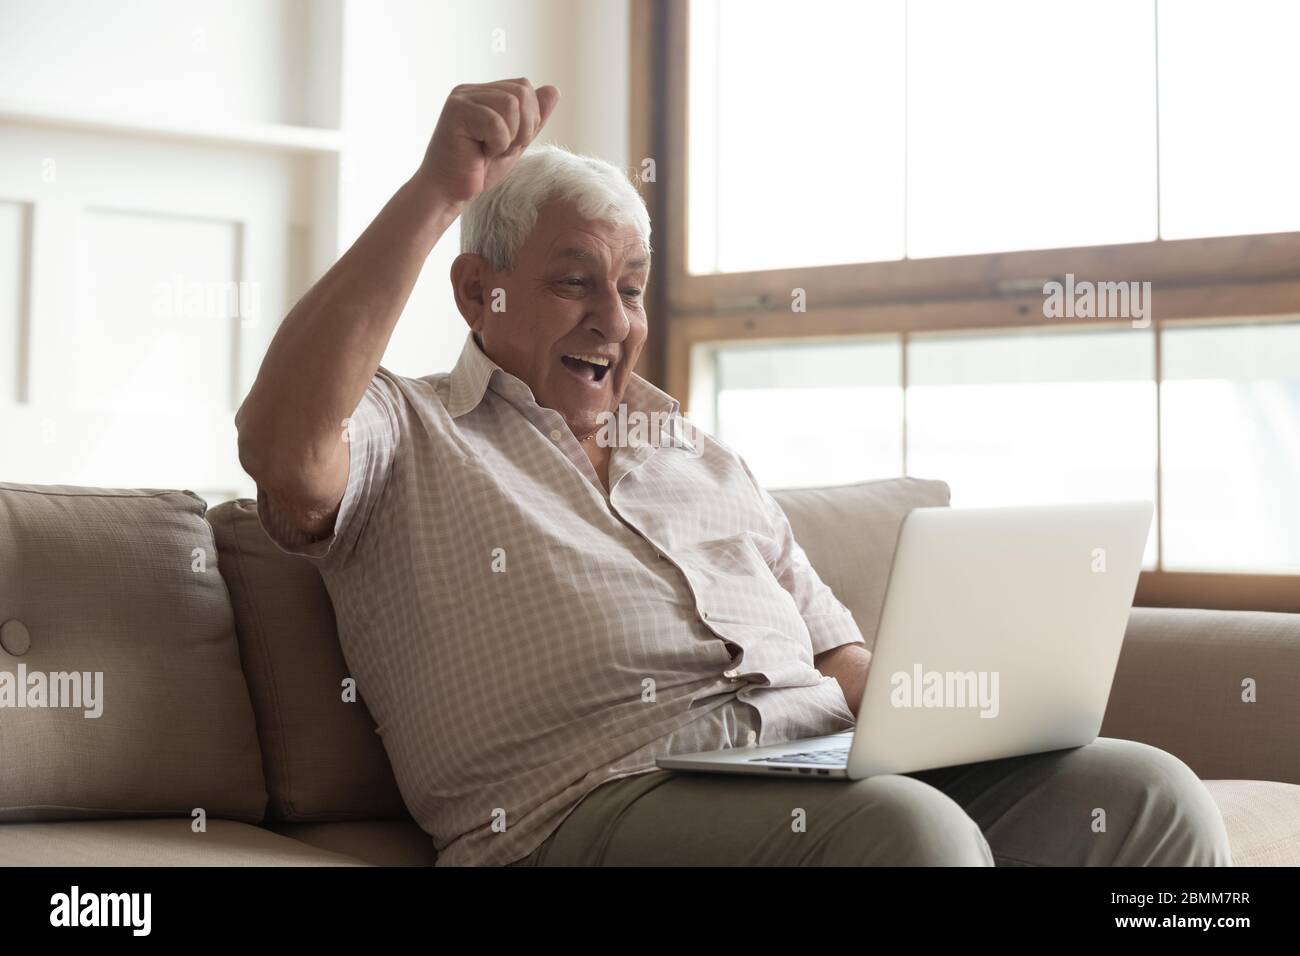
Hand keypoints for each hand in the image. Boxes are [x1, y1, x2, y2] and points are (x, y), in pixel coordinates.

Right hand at [416, 77, 560, 206]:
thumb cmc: (478, 171)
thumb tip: (554, 89)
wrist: (449, 193)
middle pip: (521, 90)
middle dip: (522, 127)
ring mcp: (462, 98)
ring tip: (489, 150)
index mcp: (485, 94)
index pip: (524, 87)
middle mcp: (471, 90)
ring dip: (509, 136)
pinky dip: (496, 144)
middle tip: (501, 149)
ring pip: (511, 103)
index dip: (529, 119)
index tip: (509, 143)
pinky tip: (479, 153)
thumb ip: (533, 119)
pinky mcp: (456, 110)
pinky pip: (496, 121)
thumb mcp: (516, 143)